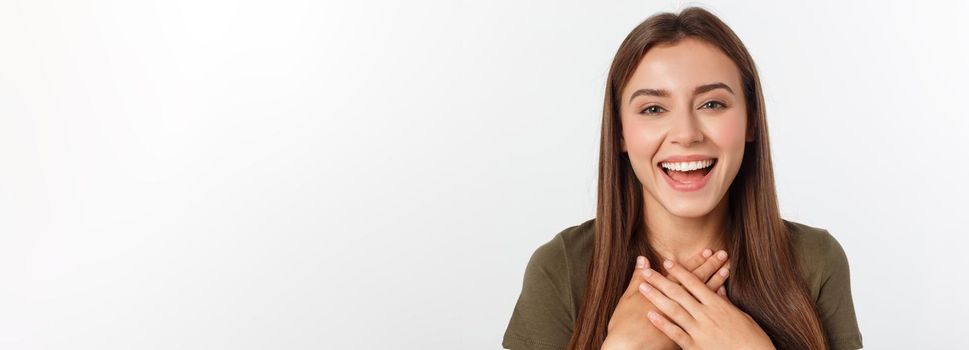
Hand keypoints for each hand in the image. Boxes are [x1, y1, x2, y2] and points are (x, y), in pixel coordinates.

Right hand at [602, 249, 730, 349]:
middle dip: (710, 267)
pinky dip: (711, 306)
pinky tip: (722, 296)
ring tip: (726, 270)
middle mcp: (675, 304)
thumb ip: (637, 278)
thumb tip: (642, 259)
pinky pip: (704, 316)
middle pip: (696, 283)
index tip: (708, 251)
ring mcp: (683, 319)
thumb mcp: (628, 299)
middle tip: (722, 255)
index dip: (696, 262)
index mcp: (661, 294)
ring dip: (715, 283)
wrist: (627, 348)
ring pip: (702, 298)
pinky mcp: (685, 334)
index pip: (682, 274)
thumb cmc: (624, 325)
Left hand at [638, 259, 774, 349]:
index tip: (667, 262)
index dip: (680, 271)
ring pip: (674, 310)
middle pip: (679, 293)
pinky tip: (650, 315)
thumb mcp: (741, 317)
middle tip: (646, 271)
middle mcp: (706, 315)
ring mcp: (700, 331)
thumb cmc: (752, 339)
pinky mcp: (695, 347)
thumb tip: (719, 288)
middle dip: (661, 280)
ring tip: (643, 287)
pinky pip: (676, 333)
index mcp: (718, 305)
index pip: (695, 283)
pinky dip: (662, 323)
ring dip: (656, 297)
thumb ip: (726, 302)